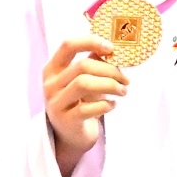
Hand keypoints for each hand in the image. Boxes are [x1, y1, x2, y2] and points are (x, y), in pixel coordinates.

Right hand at [43, 35, 126, 176]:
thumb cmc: (79, 101)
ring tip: (123, 91)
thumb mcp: (81, 79)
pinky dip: (106, 105)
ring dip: (110, 85)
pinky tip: (112, 105)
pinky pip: (89, 108)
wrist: (70, 133)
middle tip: (126, 79)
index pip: (68, 45)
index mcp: (53, 68)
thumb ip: (93, 62)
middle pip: (82, 67)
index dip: (91, 42)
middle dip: (109, 70)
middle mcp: (50, 84)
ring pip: (84, 84)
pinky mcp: (66, 120)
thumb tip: (114, 49)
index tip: (111, 48)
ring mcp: (56, 103)